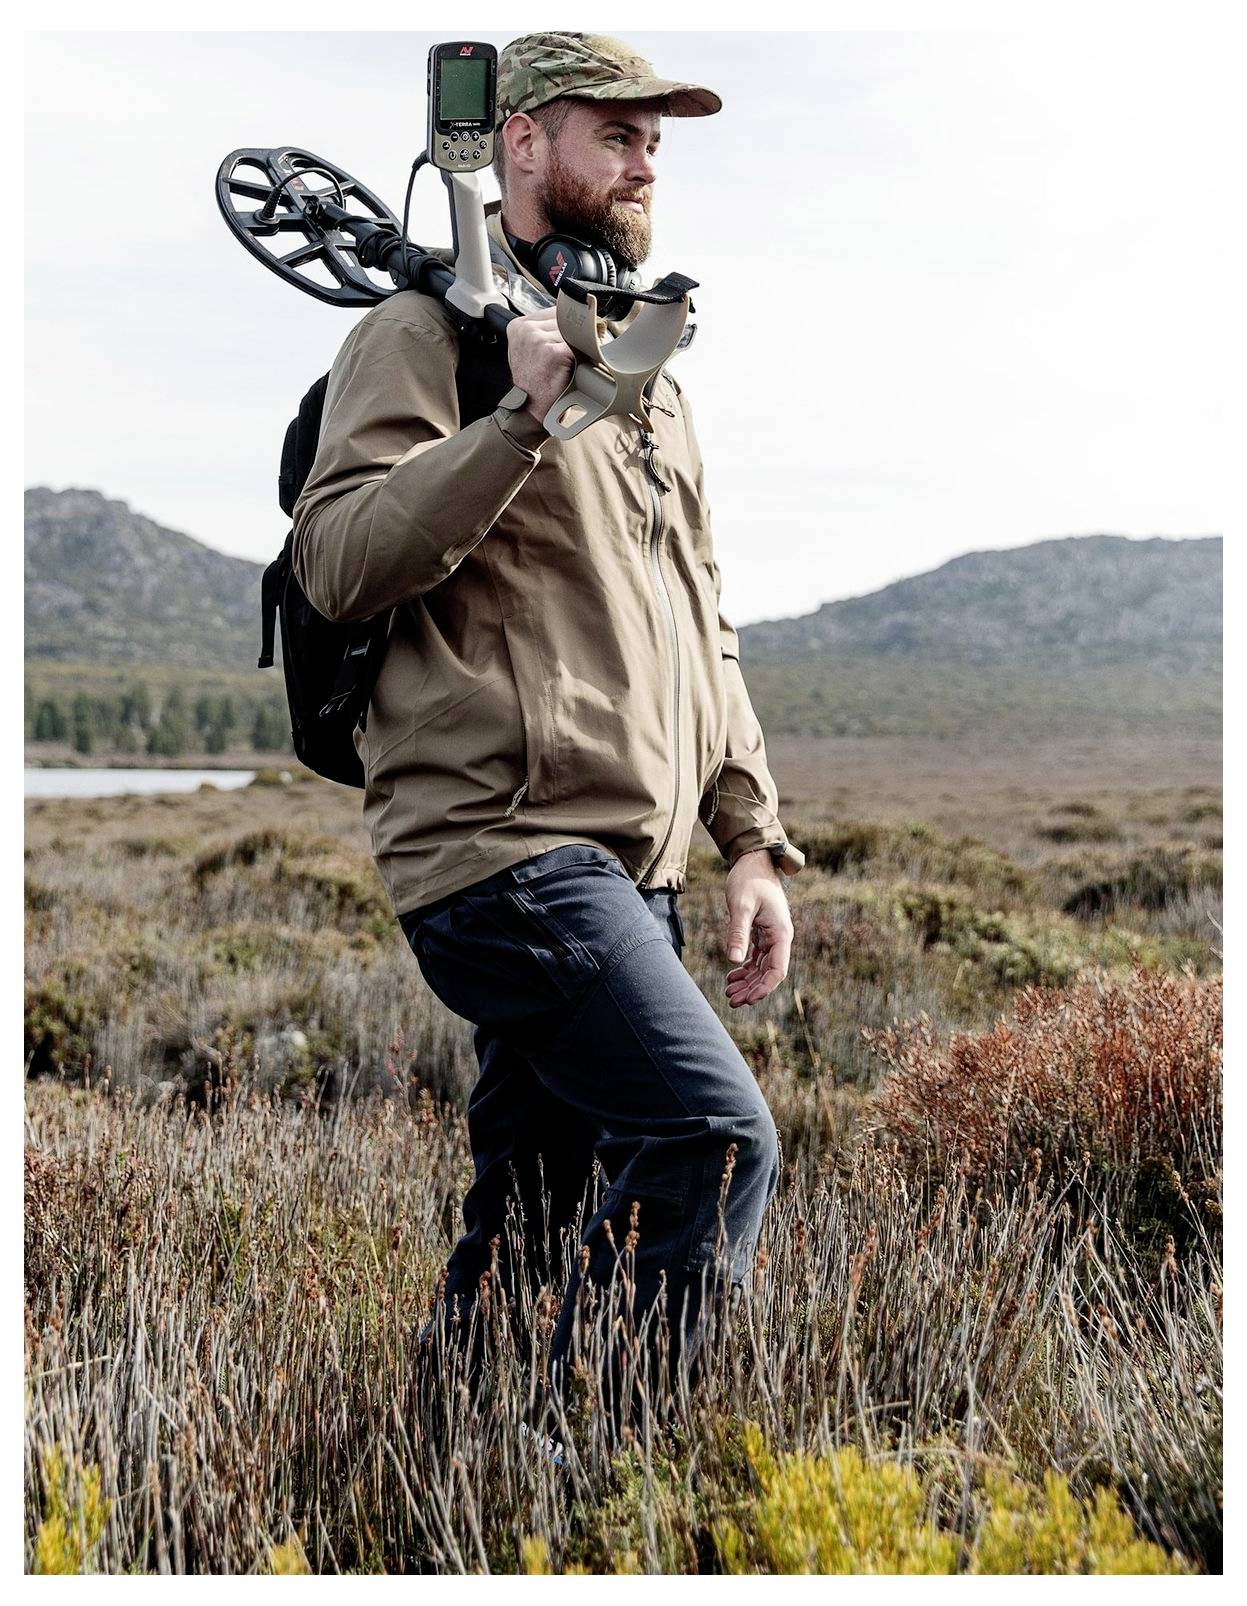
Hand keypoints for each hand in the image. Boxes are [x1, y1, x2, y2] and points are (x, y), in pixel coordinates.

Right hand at [505, 307, 575, 425]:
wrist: (530, 412)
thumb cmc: (534, 385)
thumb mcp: (529, 352)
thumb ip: (543, 332)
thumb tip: (573, 319)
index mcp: (518, 326)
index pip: (554, 312)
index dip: (566, 328)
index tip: (567, 343)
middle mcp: (526, 330)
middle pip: (565, 320)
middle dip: (573, 337)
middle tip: (567, 360)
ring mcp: (538, 339)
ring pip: (574, 333)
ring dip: (578, 348)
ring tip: (568, 367)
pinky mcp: (553, 352)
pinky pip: (579, 346)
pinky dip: (582, 359)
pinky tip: (573, 371)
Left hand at [723, 850, 793, 1007]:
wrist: (753, 860)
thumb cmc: (748, 879)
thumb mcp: (741, 905)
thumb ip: (738, 932)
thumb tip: (734, 962)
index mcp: (781, 933)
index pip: (778, 970)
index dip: (764, 988)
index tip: (747, 999)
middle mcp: (780, 937)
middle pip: (769, 973)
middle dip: (752, 989)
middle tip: (731, 1000)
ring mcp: (772, 935)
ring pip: (762, 967)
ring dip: (747, 981)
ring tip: (728, 993)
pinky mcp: (762, 932)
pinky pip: (757, 957)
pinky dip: (745, 969)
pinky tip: (731, 977)